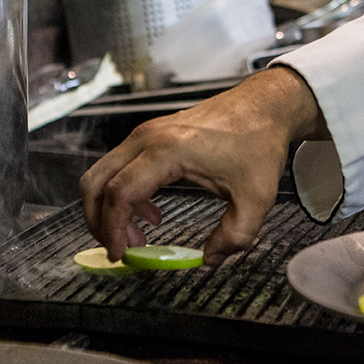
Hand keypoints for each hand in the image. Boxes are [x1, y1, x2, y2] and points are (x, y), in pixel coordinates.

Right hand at [80, 67, 325, 265]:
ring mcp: (148, 132)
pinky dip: (122, 192)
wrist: (266, 105)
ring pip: (104, 172)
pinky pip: (121, 166)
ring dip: (110, 208)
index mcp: (169, 150)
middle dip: (99, 221)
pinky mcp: (153, 134)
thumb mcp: (255, 197)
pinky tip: (151, 212)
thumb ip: (235, 236)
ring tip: (139, 235)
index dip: (113, 229)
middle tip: (119, 248)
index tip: (121, 254)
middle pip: (97, 181)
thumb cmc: (259, 140)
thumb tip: (210, 259)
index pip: (120, 193)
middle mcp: (150, 137)